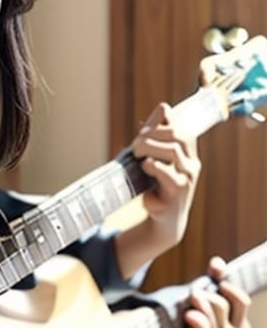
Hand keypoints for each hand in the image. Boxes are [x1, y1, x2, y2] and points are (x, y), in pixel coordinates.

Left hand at [132, 102, 200, 253]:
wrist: (164, 220)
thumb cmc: (158, 186)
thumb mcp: (157, 158)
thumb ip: (158, 134)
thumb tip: (163, 107)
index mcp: (188, 152)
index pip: (180, 126)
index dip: (160, 123)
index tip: (142, 131)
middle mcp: (191, 164)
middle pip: (177, 135)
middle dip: (152, 135)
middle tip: (135, 145)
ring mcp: (187, 178)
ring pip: (173, 151)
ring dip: (150, 149)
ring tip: (138, 156)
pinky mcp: (178, 193)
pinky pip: (168, 175)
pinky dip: (153, 168)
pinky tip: (144, 168)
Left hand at [181, 255, 252, 327]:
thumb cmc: (184, 315)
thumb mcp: (199, 294)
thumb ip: (211, 278)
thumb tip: (218, 263)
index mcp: (238, 320)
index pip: (242, 301)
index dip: (228, 287)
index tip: (215, 277)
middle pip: (222, 306)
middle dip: (205, 295)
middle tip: (193, 294)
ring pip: (213, 320)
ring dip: (198, 308)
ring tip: (187, 305)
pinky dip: (199, 325)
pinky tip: (189, 316)